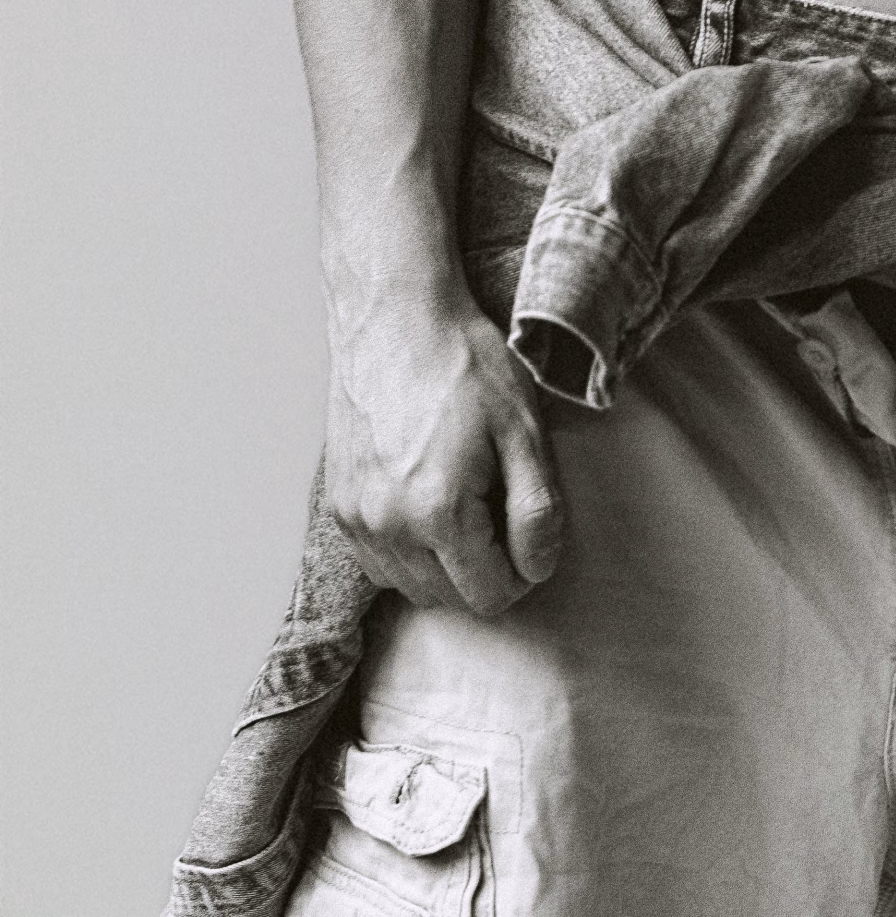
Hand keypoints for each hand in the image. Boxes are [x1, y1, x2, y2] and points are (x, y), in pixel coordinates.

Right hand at [324, 290, 564, 614]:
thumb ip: (536, 509)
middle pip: (449, 598)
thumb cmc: (464, 363)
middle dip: (483, 569)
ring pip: (410, 587)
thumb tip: (538, 569)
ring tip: (464, 501)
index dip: (522, 571)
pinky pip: (378, 562)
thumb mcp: (523, 428)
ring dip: (444, 566)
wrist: (396, 318)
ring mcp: (355, 520)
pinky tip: (427, 502)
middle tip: (499, 506)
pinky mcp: (337, 506)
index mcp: (440, 512)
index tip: (527, 529)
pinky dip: (407, 552)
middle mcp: (388, 527)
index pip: (489, 596)